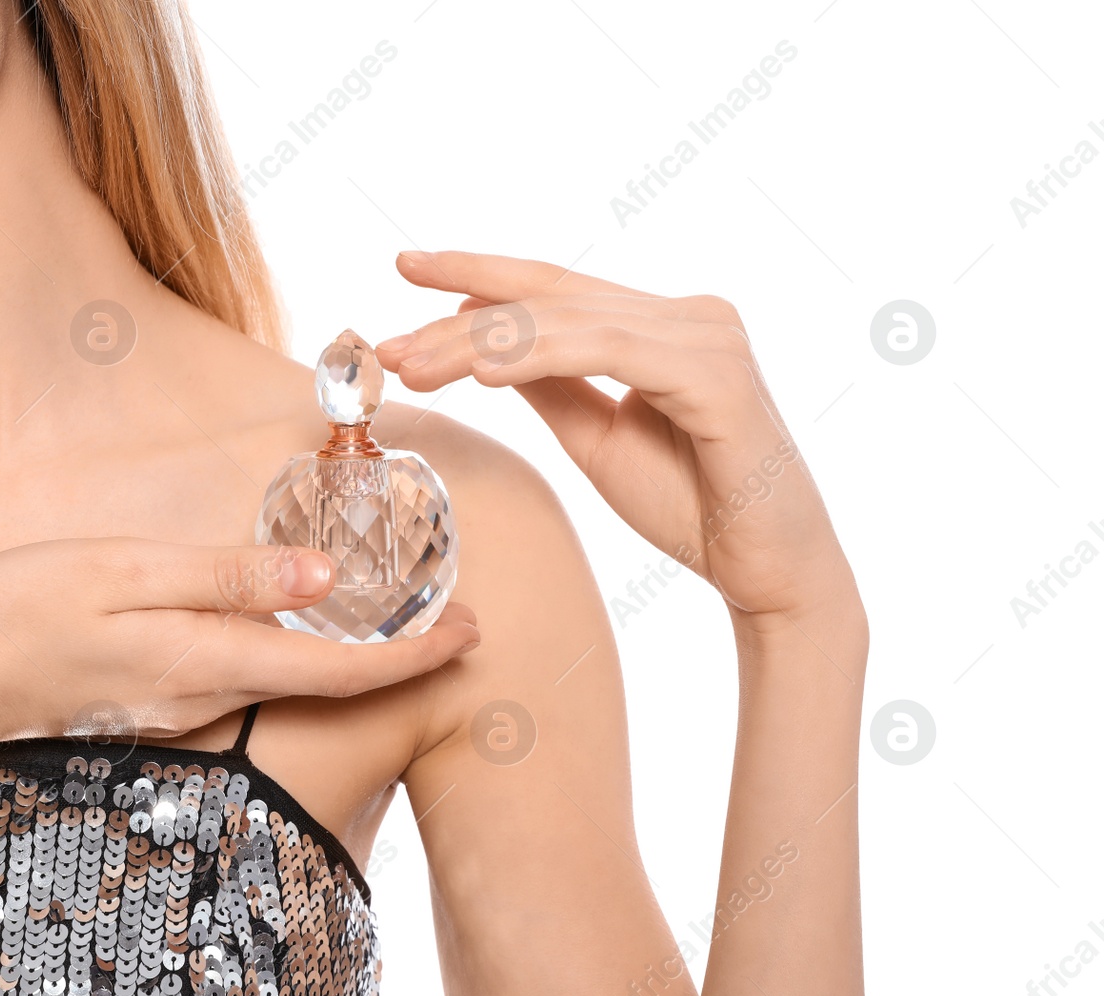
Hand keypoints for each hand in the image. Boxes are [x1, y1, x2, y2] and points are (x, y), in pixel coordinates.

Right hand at [0, 536, 479, 752]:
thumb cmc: (20, 612)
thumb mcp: (125, 573)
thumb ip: (225, 577)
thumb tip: (322, 575)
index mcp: (213, 659)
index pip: (340, 668)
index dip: (414, 653)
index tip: (475, 632)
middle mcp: (211, 694)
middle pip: (329, 682)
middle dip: (401, 656)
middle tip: (462, 619)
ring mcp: (185, 703)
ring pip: (295, 681)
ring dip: (357, 655)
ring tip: (407, 613)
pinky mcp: (161, 696)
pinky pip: (254, 676)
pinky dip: (301, 653)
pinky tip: (310, 620)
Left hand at [375, 249, 855, 624]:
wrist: (767, 571)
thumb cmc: (691, 504)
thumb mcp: (597, 437)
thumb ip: (552, 384)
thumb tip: (486, 344)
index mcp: (660, 325)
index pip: (554, 286)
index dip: (478, 273)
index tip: (407, 266)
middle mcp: (688, 315)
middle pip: (550, 300)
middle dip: (457, 318)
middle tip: (386, 343)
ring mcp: (706, 338)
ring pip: (568, 321)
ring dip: (479, 342)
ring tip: (413, 364)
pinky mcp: (716, 376)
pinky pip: (609, 353)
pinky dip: (541, 356)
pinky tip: (483, 371)